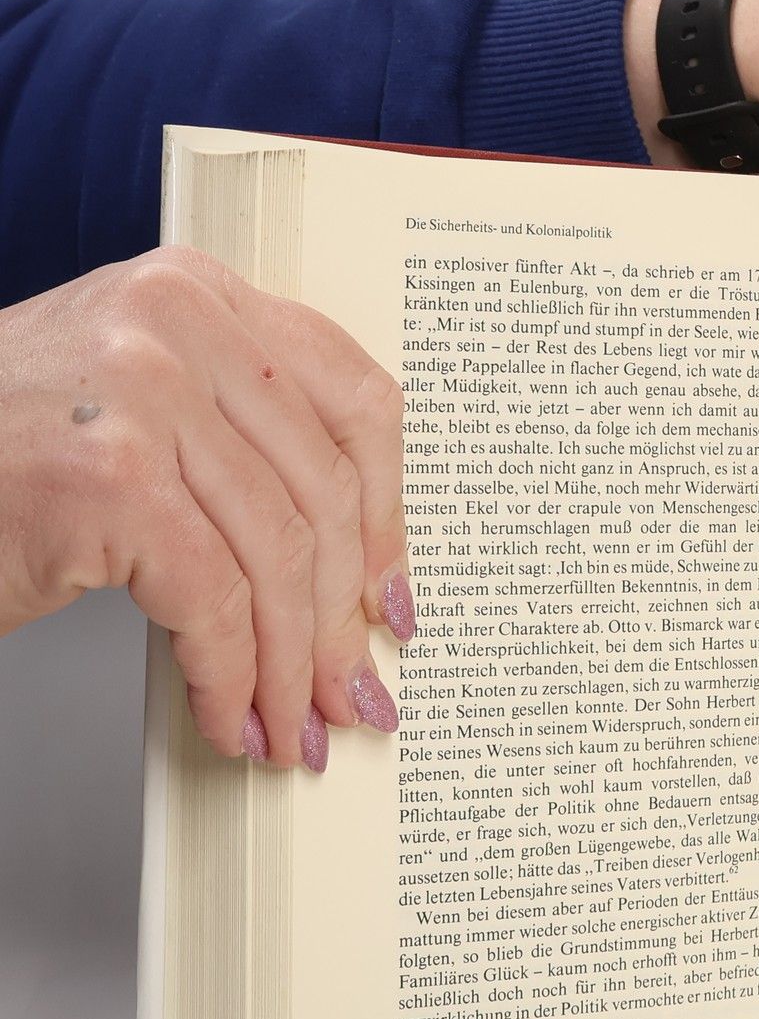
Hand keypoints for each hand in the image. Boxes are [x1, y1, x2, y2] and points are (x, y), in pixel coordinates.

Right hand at [0, 247, 410, 770]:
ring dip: (292, 665)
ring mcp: (143, 394)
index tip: (389, 593)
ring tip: (294, 723)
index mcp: (198, 295)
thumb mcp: (133, 405)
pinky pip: (213, 602)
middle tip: (350, 688)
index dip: (386, 515)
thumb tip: (352, 563)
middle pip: (323, 488)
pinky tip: (228, 716)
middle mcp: (176, 324)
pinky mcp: (109, 479)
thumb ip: (238, 439)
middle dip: (341, 615)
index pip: (353, 398)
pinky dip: (230, 678)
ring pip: (277, 553)